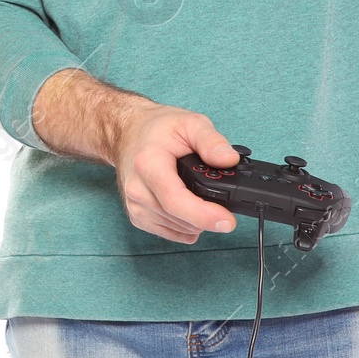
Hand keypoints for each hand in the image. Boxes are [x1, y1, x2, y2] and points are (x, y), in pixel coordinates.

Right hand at [109, 98, 240, 243]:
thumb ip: (211, 140)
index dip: (203, 215)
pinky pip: (174, 234)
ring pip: (182, 230)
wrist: (129, 133)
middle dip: (209, 214)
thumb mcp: (190, 123)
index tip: (227, 221)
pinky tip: (189, 205)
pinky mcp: (138, 217)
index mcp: (148, 164)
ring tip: (198, 193)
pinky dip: (188, 225)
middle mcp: (137, 189)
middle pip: (182, 219)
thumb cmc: (158, 129)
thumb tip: (229, 160)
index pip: (175, 200)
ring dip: (198, 220)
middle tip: (222, 197)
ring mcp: (135, 206)